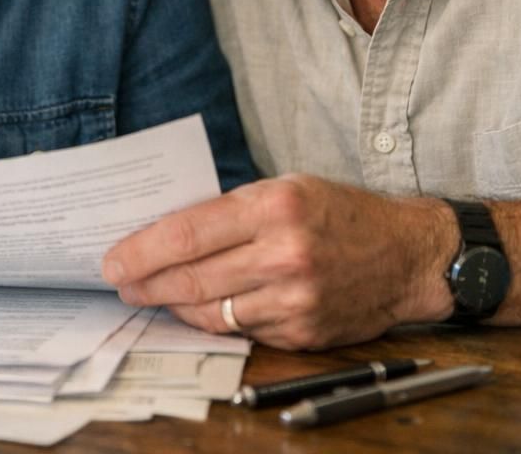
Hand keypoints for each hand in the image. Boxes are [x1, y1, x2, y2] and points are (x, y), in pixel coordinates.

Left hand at [101, 175, 457, 349]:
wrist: (408, 255)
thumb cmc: (343, 214)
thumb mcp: (288, 188)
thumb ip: (233, 209)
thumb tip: (170, 232)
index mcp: (275, 207)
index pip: (188, 233)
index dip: (141, 251)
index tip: (113, 260)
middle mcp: (284, 255)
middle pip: (191, 277)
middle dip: (145, 283)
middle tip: (120, 284)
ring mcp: (294, 299)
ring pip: (211, 311)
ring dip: (174, 306)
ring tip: (153, 296)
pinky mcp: (302, 332)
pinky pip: (242, 330)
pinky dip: (216, 319)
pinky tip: (202, 308)